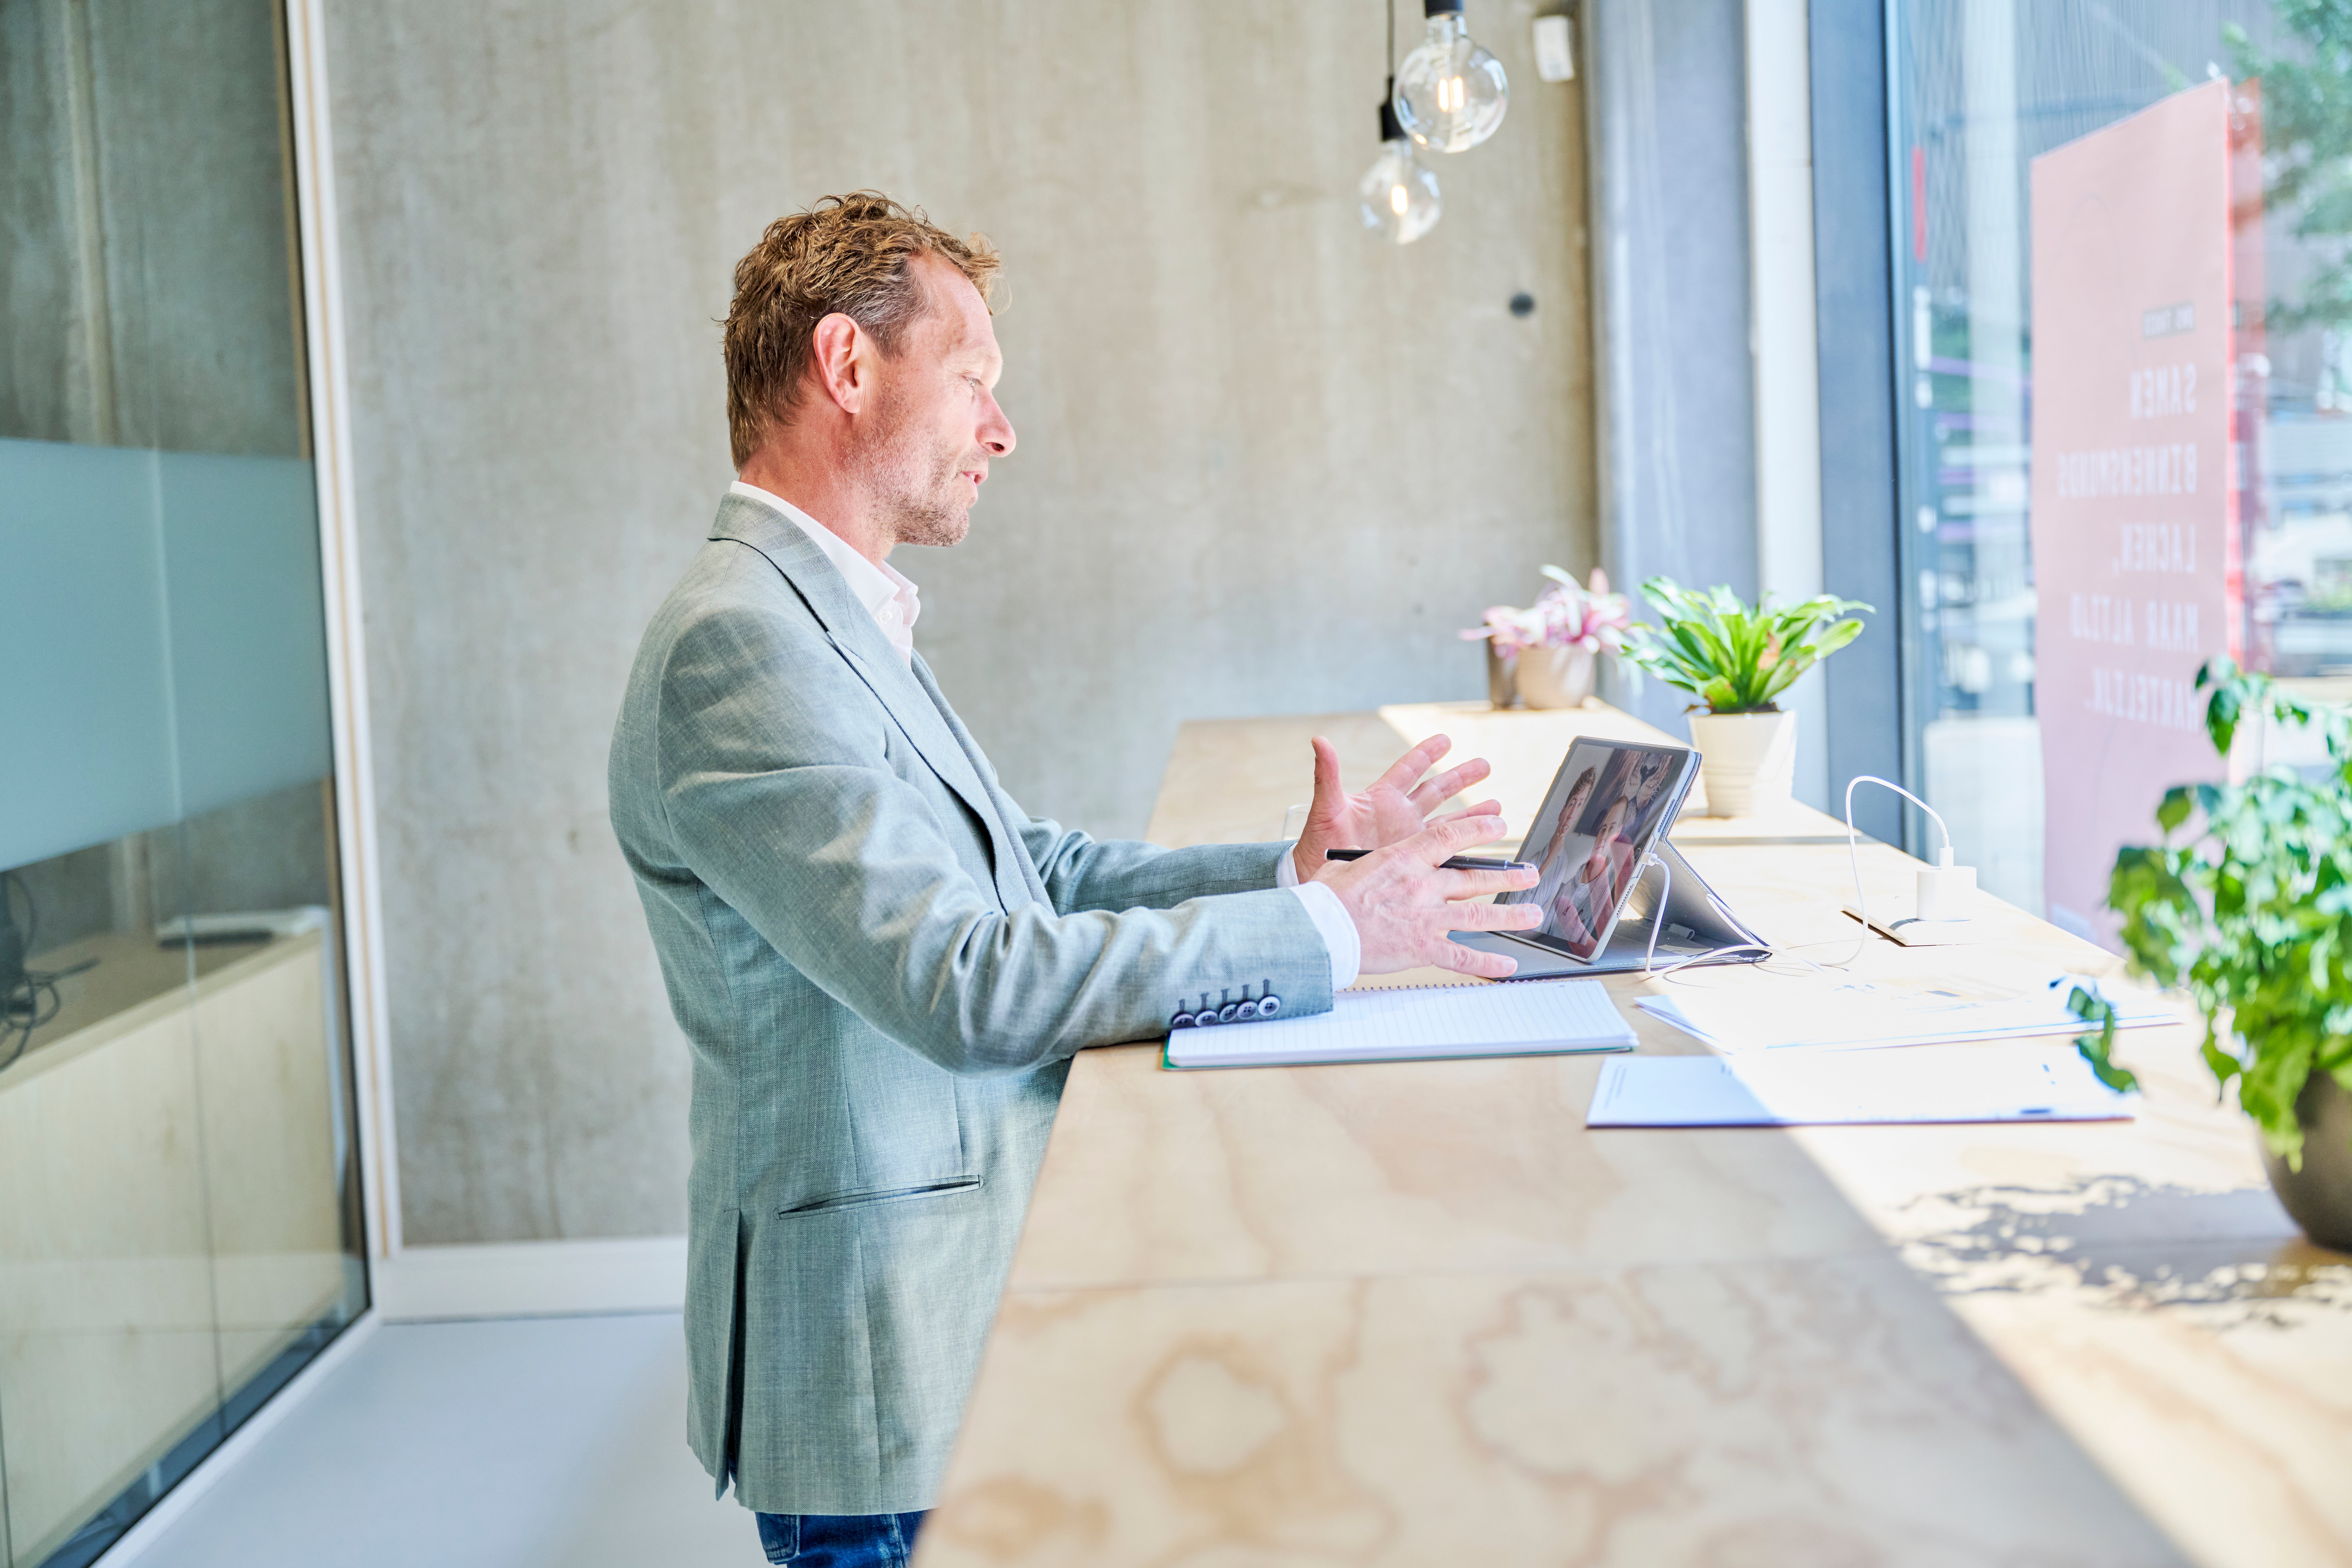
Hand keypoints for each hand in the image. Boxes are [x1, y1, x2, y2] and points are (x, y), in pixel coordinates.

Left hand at [1289, 733, 1502, 884]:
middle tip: (1484, 766)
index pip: (1408, 769)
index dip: (1427, 754)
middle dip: (1461, 777)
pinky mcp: (1413, 862)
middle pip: (1436, 791)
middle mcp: (1398, 816)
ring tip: (1496, 806)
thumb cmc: (1317, 845)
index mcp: (1380, 798)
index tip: (1445, 739)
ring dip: (1471, 814)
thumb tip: (1319, 740)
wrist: (1319, 882)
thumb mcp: (1326, 809)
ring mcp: (1408, 840)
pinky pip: (1445, 853)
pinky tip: (1483, 847)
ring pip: (1447, 822)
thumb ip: (1327, 775)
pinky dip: (1465, 850)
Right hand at [1315, 816, 1541, 977]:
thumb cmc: (1327, 899)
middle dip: (1507, 876)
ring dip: (1511, 915)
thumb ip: (1371, 861)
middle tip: (1528, 874)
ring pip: (1479, 914)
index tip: (1499, 826)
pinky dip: (1487, 963)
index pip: (1451, 837)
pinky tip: (1507, 965)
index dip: (1480, 829)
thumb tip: (1369, 858)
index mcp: (1404, 858)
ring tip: (1533, 914)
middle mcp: (1422, 885)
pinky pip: (1462, 956)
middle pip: (1475, 877)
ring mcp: (1426, 917)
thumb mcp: (1347, 864)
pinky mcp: (1423, 948)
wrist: (1322, 931)